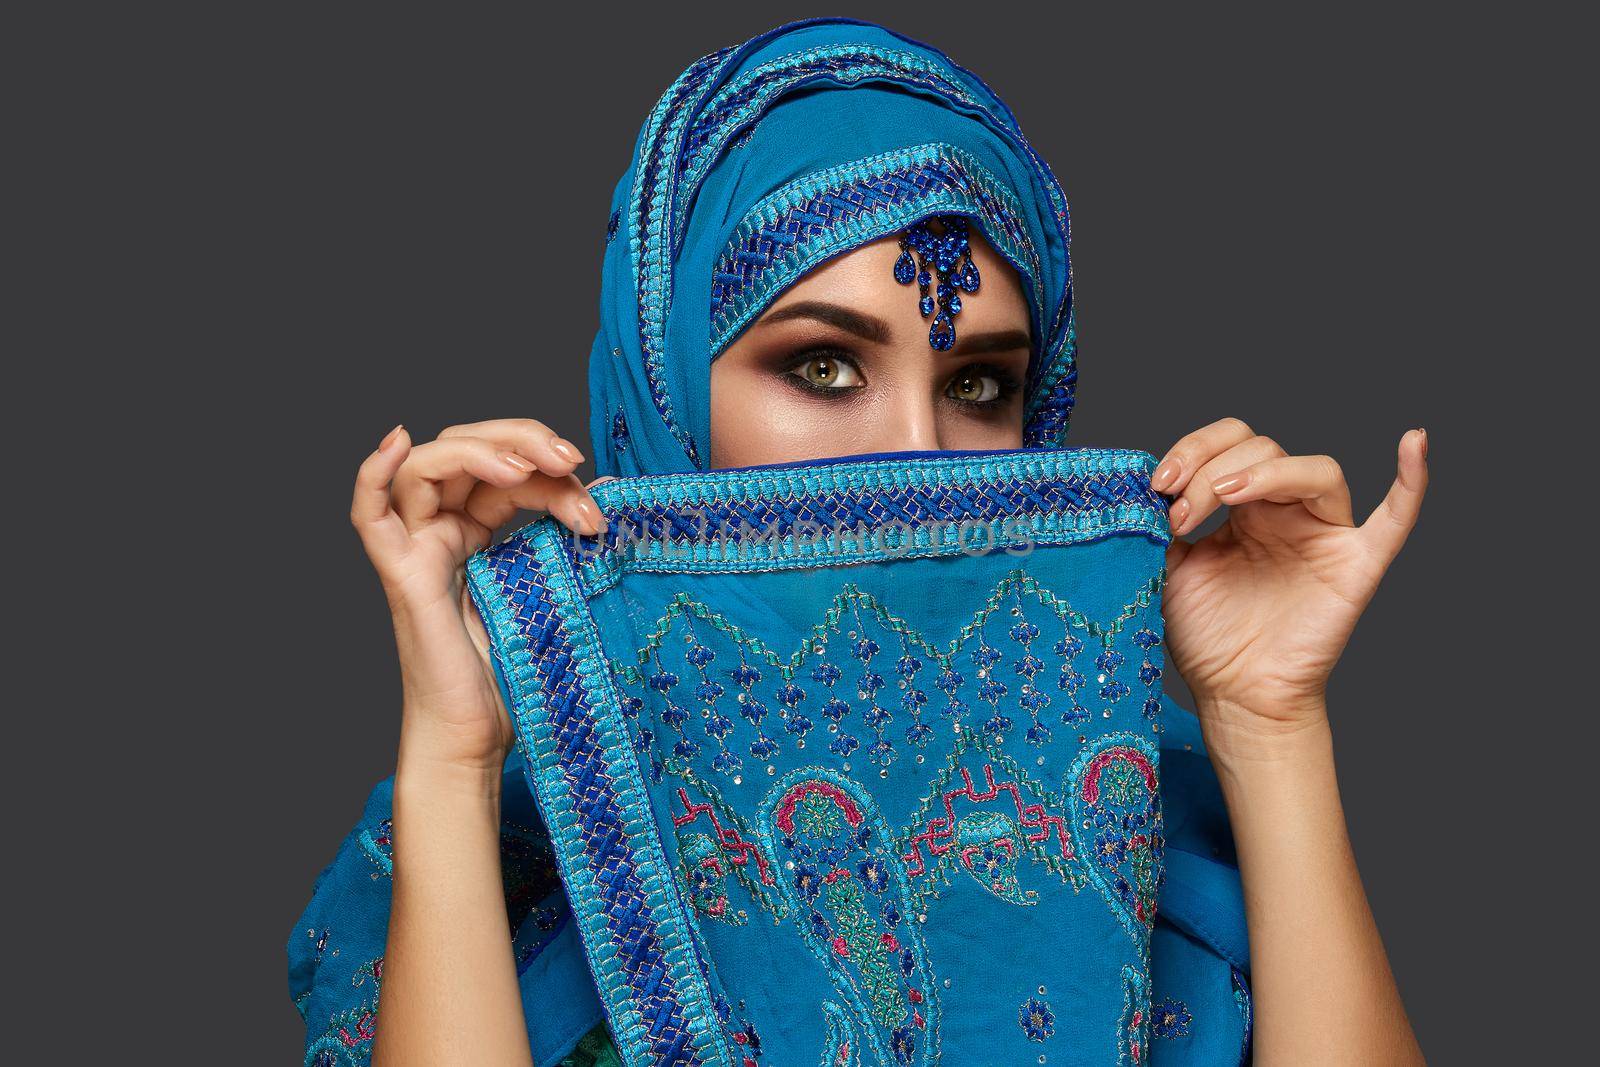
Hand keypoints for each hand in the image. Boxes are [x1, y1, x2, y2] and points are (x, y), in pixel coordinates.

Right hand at [350, 419, 606, 775]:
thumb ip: (562, 542)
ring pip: (428, 466)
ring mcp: (417, 551)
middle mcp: (440, 533)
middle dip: (522, 441)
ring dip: (481, 450)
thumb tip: (603, 495)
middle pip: (467, 451)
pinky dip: (374, 474)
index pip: (508, 472)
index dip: (551, 471)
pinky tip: (396, 441)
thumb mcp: (552, 589)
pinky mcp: (403, 577)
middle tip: (570, 460)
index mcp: (474, 532)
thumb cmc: (516, 673)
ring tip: (532, 466)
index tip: (596, 502)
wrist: (479, 737)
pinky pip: (370, 517)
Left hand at [1152, 418, 1427, 760]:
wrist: (1235, 694)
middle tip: (1180, 509)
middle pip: (1265, 449)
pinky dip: (1411, 480)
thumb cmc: (1207, 635)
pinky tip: (1414, 441)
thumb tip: (1145, 485)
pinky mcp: (1356, 566)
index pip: (1229, 445)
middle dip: (1214, 469)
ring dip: (1266, 471)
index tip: (1158, 485)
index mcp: (1243, 507)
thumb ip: (1163, 524)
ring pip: (1316, 470)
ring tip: (1223, 494)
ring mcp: (1324, 535)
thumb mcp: (1170, 568)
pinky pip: (1396, 519)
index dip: (1194, 451)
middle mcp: (1286, 512)